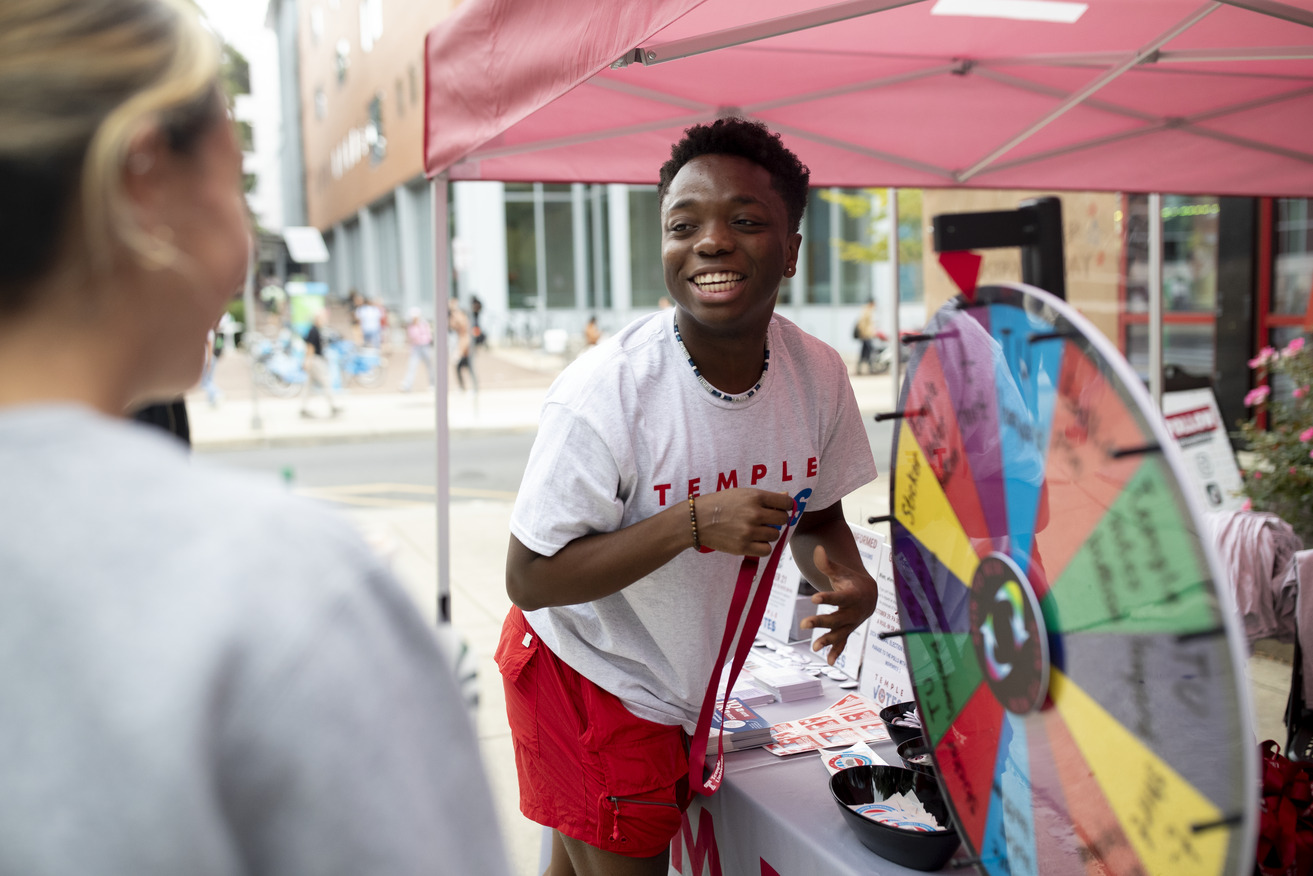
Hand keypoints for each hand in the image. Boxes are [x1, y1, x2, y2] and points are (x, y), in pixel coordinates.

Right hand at [693, 489, 792, 556]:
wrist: (697, 519)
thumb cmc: (719, 503)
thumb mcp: (742, 493)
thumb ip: (765, 498)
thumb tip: (787, 498)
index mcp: (755, 497)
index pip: (786, 503)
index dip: (786, 507)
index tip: (780, 509)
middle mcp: (754, 514)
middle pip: (783, 520)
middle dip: (777, 520)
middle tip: (765, 521)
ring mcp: (749, 531)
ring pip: (775, 535)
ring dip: (768, 534)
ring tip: (755, 530)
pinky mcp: (743, 547)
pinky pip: (766, 550)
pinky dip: (762, 546)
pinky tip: (753, 541)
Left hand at [800, 545, 878, 664]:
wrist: (869, 594)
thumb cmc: (850, 579)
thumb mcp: (840, 571)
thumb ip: (827, 563)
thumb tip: (817, 549)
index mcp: (852, 595)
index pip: (838, 597)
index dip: (827, 597)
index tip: (814, 598)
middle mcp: (853, 612)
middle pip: (836, 618)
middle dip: (821, 622)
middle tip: (804, 623)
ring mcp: (851, 623)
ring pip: (839, 633)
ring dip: (828, 641)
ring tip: (814, 647)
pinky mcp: (848, 630)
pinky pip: (843, 643)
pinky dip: (837, 652)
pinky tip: (829, 662)